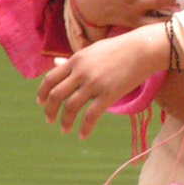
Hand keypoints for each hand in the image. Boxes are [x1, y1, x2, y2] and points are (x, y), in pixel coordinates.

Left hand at [38, 25, 168, 137]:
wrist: (142, 49)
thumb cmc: (118, 49)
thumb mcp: (92, 51)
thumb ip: (73, 60)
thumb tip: (55, 63)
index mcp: (76, 60)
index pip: (50, 79)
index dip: (42, 93)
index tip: (41, 102)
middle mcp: (81, 72)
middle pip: (56, 95)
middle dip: (50, 110)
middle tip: (50, 120)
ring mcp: (94, 84)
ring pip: (70, 108)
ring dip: (65, 122)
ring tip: (64, 130)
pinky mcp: (108, 94)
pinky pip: (91, 116)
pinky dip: (84, 128)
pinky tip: (82, 136)